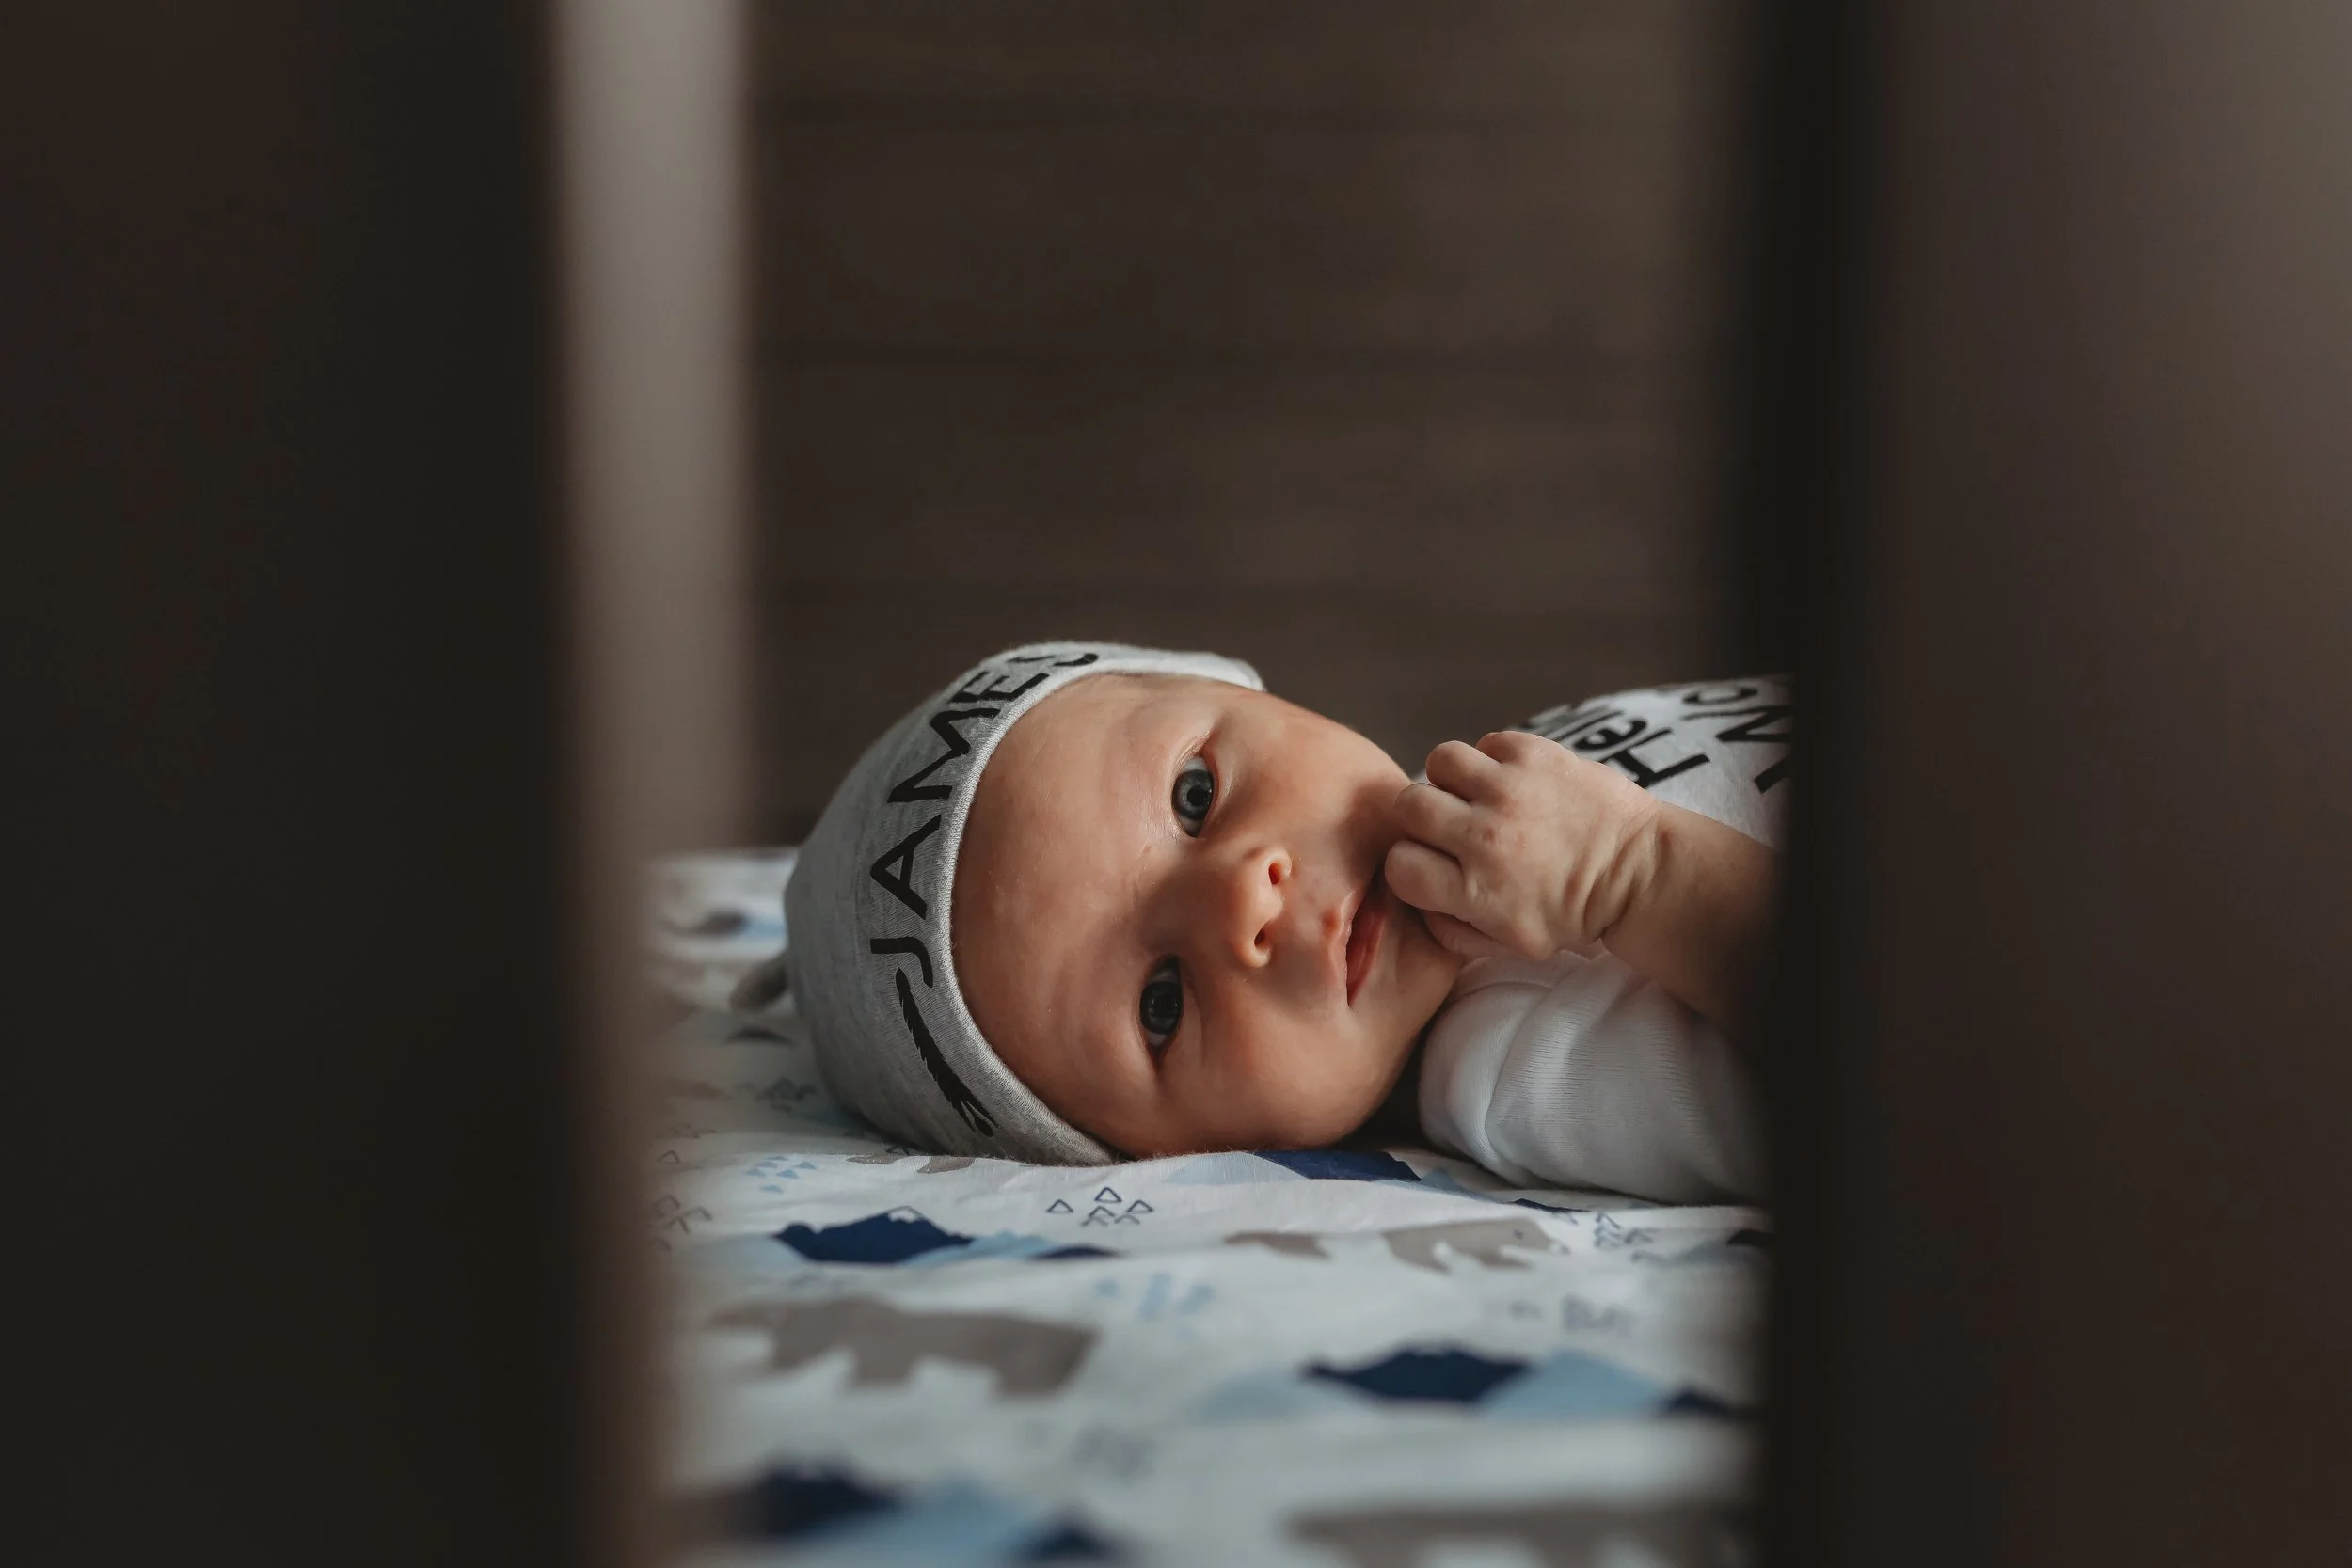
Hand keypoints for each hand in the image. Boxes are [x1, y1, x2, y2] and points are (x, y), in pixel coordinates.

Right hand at [1385, 731, 1663, 961]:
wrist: (1641, 872)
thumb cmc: (1575, 913)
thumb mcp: (1511, 944)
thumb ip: (1453, 932)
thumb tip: (1420, 903)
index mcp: (1475, 890)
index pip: (1399, 864)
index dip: (1411, 863)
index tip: (1434, 864)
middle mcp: (1485, 836)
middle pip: (1409, 805)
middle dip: (1423, 816)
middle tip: (1451, 824)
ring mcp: (1510, 790)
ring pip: (1440, 760)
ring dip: (1453, 779)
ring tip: (1477, 794)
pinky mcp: (1536, 755)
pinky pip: (1487, 742)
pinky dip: (1494, 759)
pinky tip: (1513, 780)